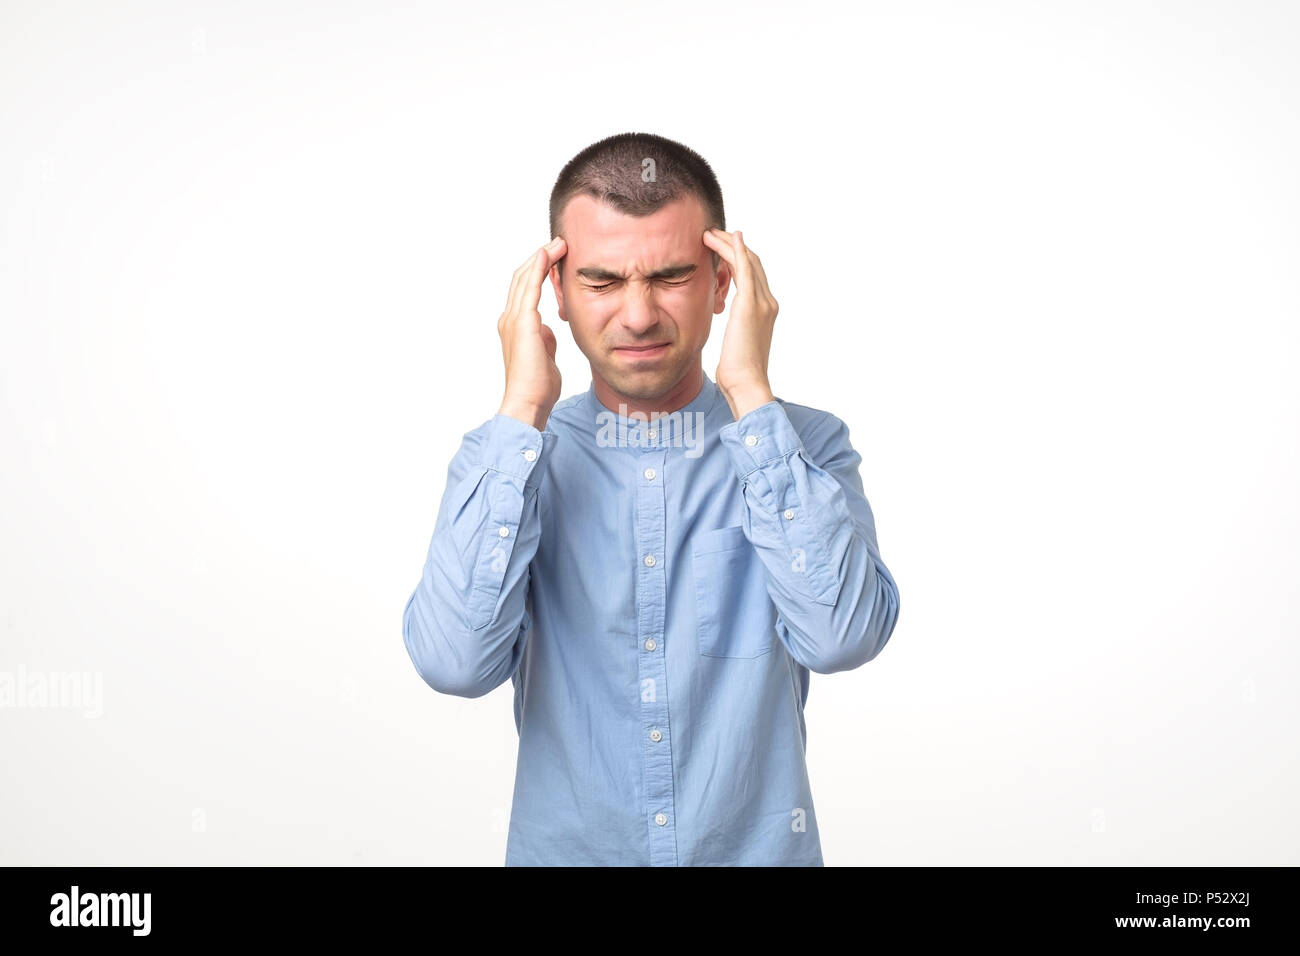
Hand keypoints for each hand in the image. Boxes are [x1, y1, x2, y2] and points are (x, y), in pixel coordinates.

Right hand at [498, 237, 565, 429]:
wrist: (528, 402)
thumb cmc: (537, 387)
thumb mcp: (545, 356)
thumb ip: (544, 340)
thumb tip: (548, 330)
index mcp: (514, 326)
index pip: (524, 290)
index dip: (538, 271)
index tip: (555, 257)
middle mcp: (509, 319)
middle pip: (521, 278)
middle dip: (540, 258)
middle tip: (559, 243)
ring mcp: (514, 320)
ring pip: (524, 278)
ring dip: (541, 258)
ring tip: (559, 243)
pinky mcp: (523, 323)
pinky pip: (530, 288)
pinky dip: (538, 269)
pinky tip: (548, 255)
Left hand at [702, 228, 777, 418]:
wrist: (747, 383)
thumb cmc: (738, 373)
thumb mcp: (736, 345)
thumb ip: (736, 331)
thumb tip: (729, 333)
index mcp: (766, 311)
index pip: (753, 276)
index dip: (739, 258)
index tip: (721, 248)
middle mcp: (768, 303)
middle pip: (753, 263)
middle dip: (733, 245)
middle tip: (712, 234)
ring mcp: (762, 302)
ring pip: (747, 261)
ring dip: (728, 244)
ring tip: (708, 234)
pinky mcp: (750, 304)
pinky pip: (744, 269)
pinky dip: (737, 250)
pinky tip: (728, 237)